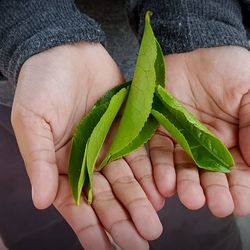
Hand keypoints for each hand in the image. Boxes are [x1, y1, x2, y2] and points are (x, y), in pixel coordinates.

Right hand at [11, 42, 162, 248]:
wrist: (66, 52)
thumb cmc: (41, 84)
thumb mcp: (32, 120)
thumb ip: (38, 160)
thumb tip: (42, 201)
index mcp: (61, 162)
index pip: (76, 203)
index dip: (89, 228)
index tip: (105, 249)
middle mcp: (87, 158)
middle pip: (107, 196)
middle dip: (122, 220)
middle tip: (140, 242)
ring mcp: (109, 145)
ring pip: (126, 181)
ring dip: (139, 203)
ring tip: (152, 226)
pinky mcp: (127, 130)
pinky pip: (140, 157)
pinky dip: (149, 175)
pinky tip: (160, 193)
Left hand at [149, 46, 249, 216]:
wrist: (195, 56)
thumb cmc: (228, 71)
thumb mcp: (249, 92)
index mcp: (233, 141)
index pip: (238, 172)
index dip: (240, 189)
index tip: (240, 204)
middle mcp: (206, 146)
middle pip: (209, 175)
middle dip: (214, 191)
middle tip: (216, 205)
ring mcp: (181, 141)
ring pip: (183, 168)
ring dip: (187, 185)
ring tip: (190, 198)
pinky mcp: (160, 132)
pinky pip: (159, 153)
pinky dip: (162, 168)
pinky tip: (165, 183)